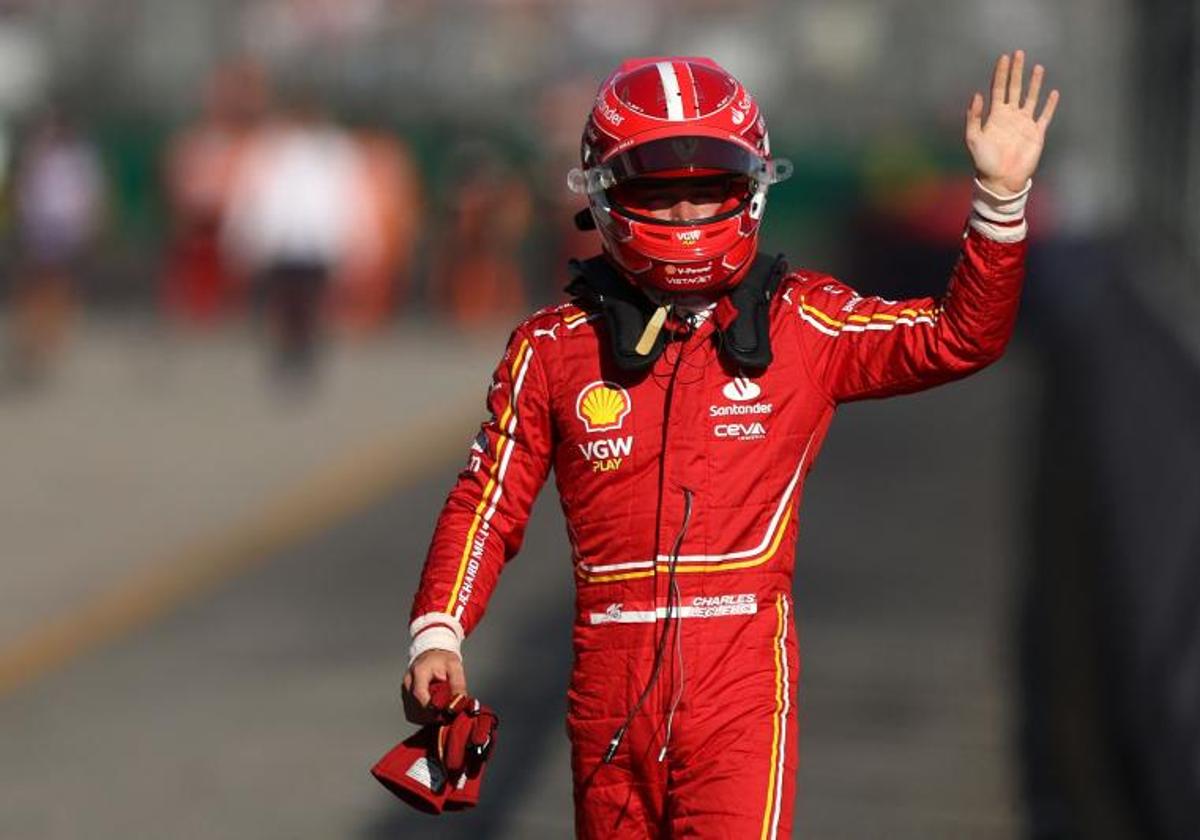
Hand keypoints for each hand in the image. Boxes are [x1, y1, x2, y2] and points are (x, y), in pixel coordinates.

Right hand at [402, 649, 467, 723]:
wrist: (433, 652)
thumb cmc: (443, 658)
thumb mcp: (455, 666)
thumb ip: (458, 684)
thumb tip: (459, 702)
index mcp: (419, 671)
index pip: (420, 694)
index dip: (432, 707)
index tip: (445, 711)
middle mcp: (409, 681)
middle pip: (416, 706)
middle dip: (432, 713)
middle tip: (446, 712)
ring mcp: (405, 689)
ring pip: (413, 711)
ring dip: (427, 715)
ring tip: (440, 709)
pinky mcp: (406, 695)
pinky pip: (412, 711)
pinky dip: (423, 714)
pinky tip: (433, 709)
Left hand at [965, 50, 1059, 195]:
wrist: (1001, 180)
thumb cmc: (984, 162)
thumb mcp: (973, 139)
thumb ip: (974, 117)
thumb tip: (977, 94)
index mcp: (995, 116)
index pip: (999, 89)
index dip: (1001, 73)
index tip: (1003, 57)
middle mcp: (1011, 116)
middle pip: (1015, 88)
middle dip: (1016, 71)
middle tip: (1019, 53)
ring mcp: (1024, 124)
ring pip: (1031, 98)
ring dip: (1034, 83)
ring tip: (1038, 67)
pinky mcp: (1036, 133)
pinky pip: (1045, 116)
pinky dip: (1049, 105)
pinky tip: (1053, 92)